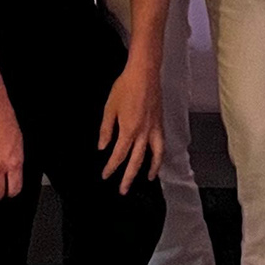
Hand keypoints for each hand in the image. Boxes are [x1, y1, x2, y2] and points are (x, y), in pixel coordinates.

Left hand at [97, 57, 163, 193]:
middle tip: (123, 190)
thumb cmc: (125, 87)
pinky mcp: (160, 122)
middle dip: (129, 177)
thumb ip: (106, 130)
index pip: (118, 155)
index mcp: (128, 130)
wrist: (144, 73)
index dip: (111, 168)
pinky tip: (157, 157)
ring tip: (148, 179)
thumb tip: (103, 146)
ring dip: (151, 169)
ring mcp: (154, 128)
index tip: (105, 176)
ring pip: (155, 155)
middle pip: (136, 161)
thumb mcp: (109, 108)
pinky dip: (160, 154)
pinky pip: (161, 144)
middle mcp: (143, 133)